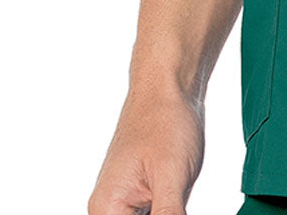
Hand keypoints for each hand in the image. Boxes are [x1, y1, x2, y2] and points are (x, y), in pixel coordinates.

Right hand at [87, 85, 204, 214]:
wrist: (168, 85)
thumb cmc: (165, 120)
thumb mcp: (171, 177)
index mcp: (106, 209)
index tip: (171, 204)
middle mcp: (108, 209)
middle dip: (165, 213)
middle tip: (177, 195)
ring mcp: (124, 202)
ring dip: (168, 210)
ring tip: (177, 184)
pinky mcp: (141, 194)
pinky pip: (156, 213)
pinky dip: (170, 209)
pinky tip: (179, 193)